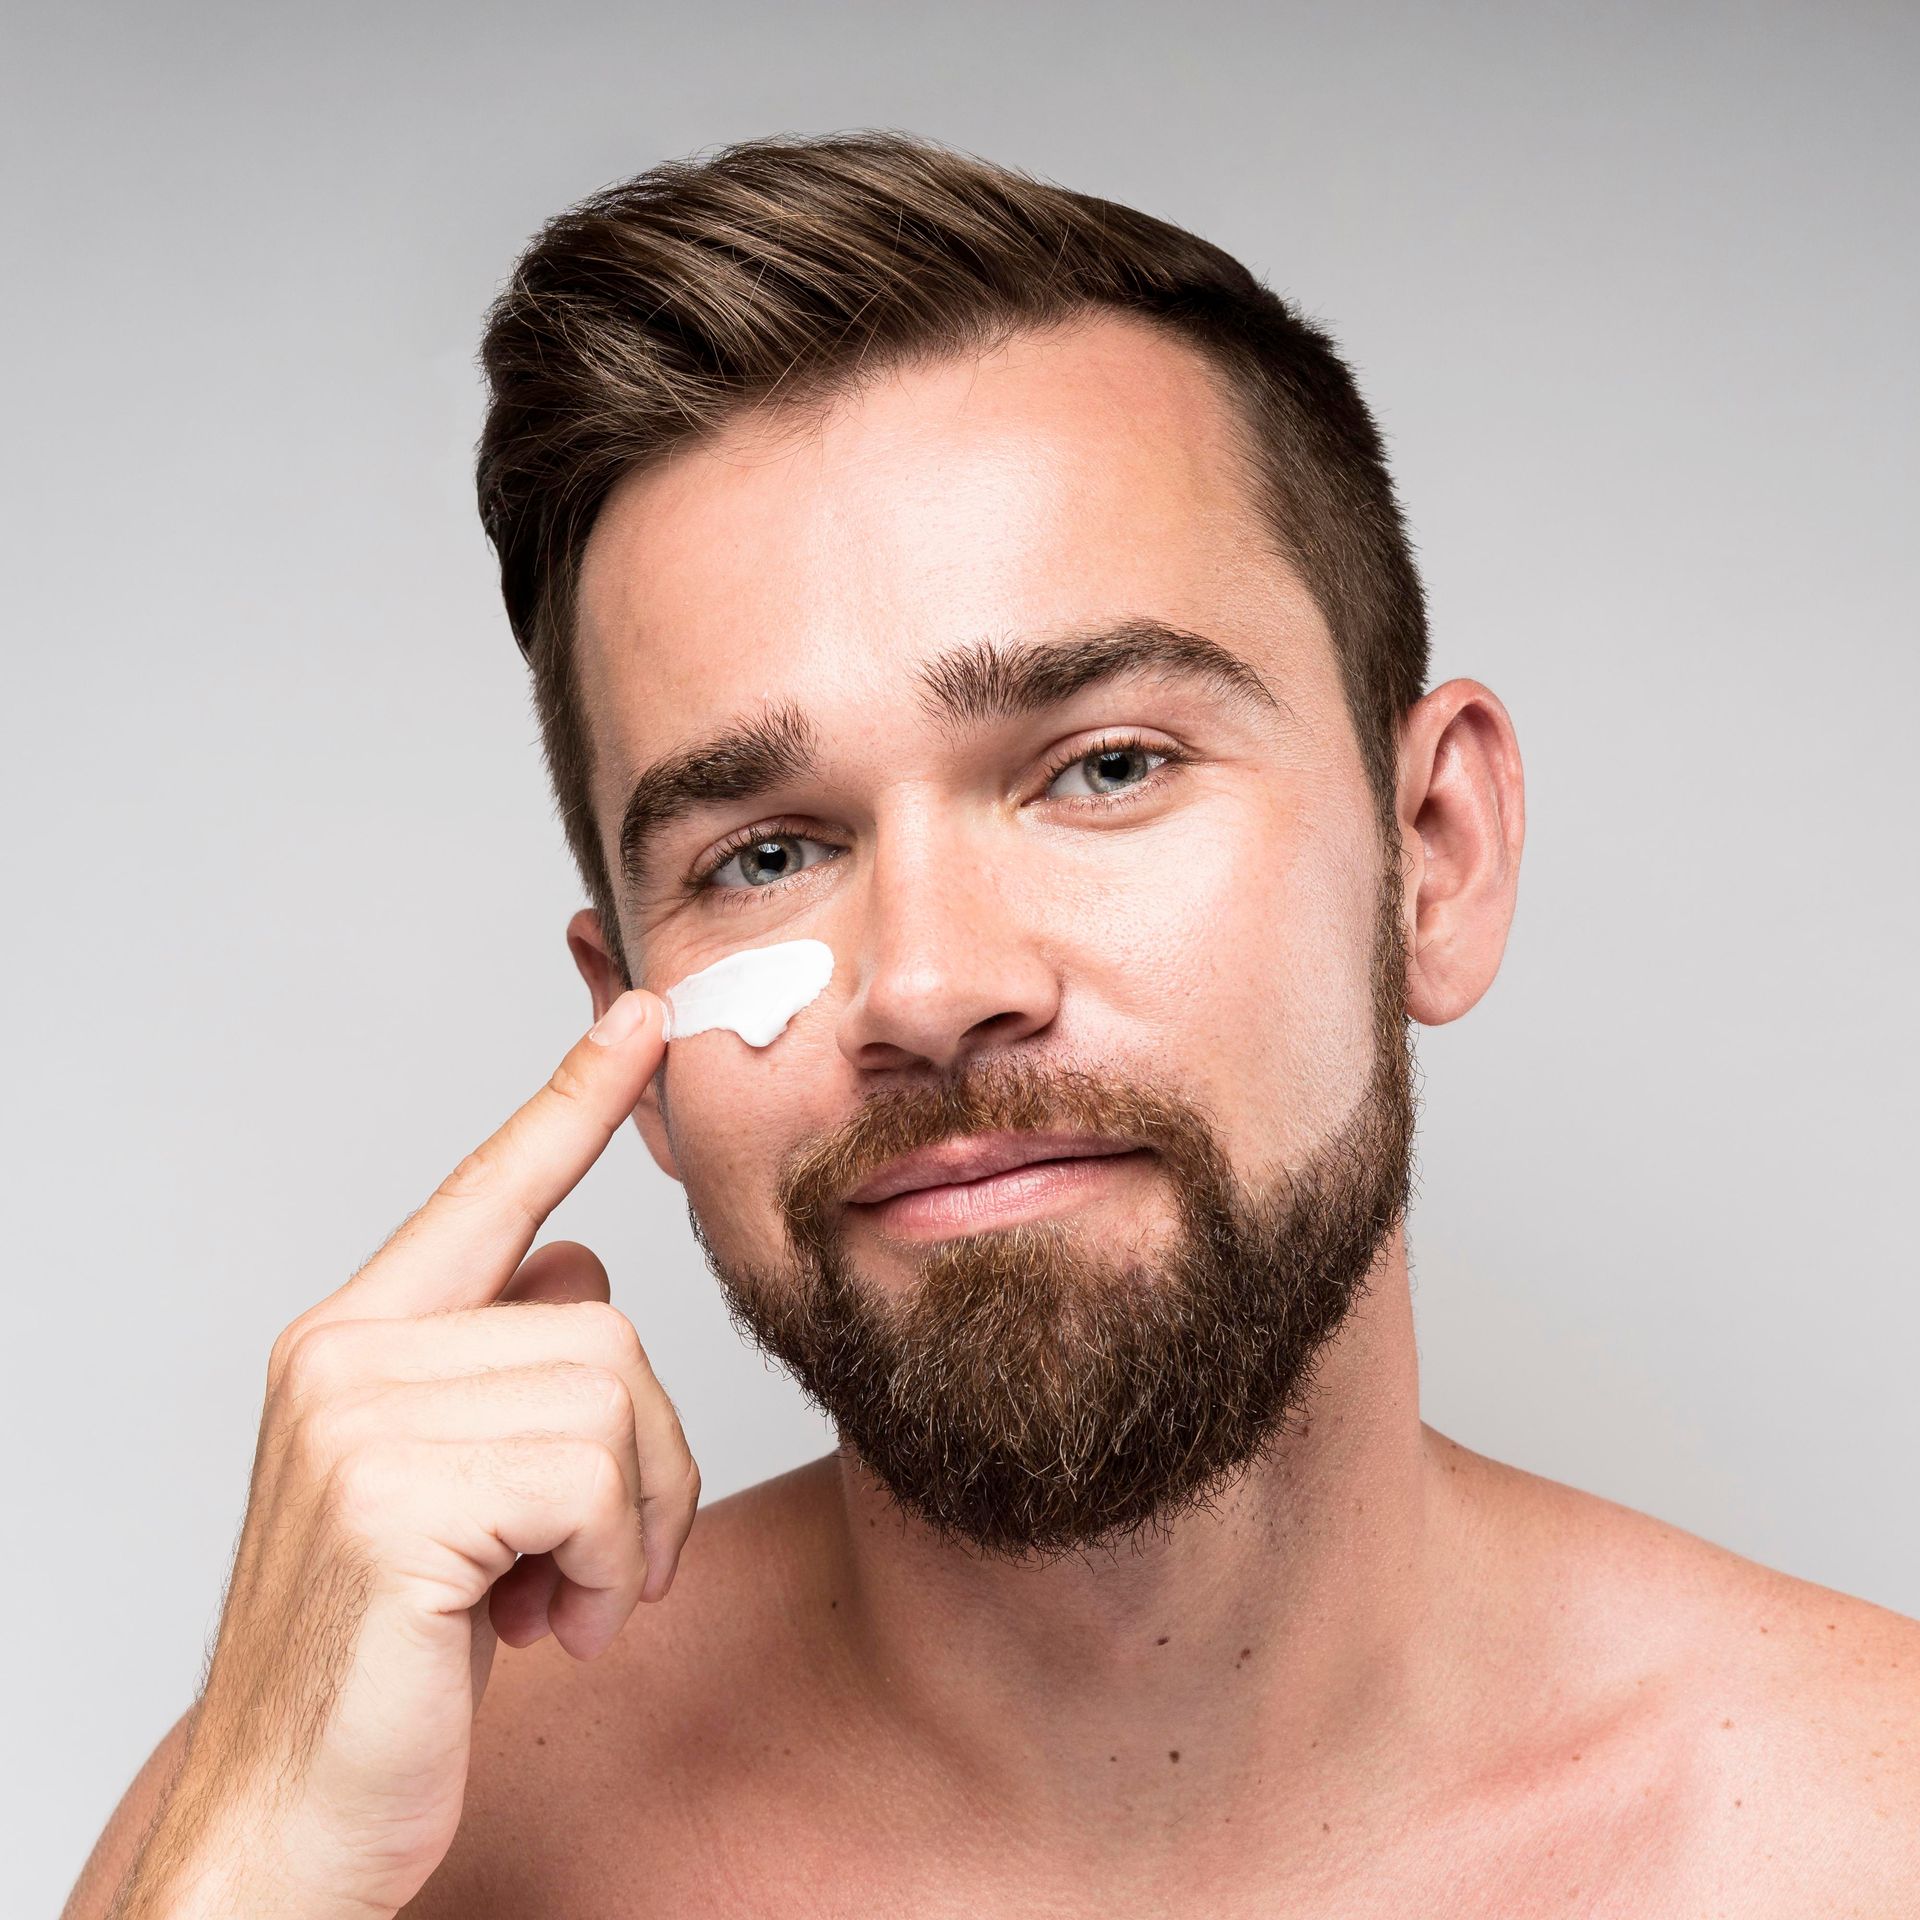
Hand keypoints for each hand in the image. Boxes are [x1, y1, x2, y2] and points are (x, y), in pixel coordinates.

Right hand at [115, 990, 694, 1918]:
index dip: (573, 1099)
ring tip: (557, 1601)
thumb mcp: (455, 1494)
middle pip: (605, 1327)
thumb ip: (503, 1369)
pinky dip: (605, 1563)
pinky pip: (593, 1475)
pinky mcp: (391, 1495)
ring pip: (613, 1396)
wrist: (288, 1821)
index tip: (640, 1015)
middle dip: (641, 1462)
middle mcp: (345, 1354)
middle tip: (588, 1565)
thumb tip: (582, 1264)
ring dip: (626, 1524)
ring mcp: (359, 1417)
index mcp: (355, 1339)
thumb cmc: (386, 1660)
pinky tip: (545, 1627)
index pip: (487, 1189)